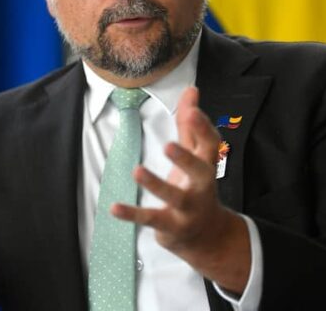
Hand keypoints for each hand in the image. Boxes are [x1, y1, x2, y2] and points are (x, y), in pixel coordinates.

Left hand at [111, 86, 250, 291]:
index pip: (211, 145)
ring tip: (137, 170)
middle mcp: (201, 187)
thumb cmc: (197, 187)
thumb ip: (190, 125)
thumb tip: (191, 89)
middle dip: (185, 159)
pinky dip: (132, 214)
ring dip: (155, 184)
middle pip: (199, 172)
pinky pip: (150, 219)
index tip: (192, 111)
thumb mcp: (196, 157)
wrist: (206, 236)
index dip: (203, 128)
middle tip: (168, 145)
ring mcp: (187, 209)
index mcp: (207, 166)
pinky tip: (113, 207)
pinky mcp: (170, 226)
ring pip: (173, 197)